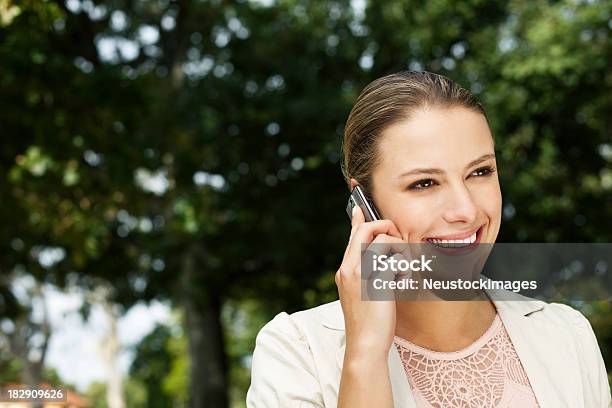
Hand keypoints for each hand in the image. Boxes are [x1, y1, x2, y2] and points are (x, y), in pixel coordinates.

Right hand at [335, 205, 407, 357]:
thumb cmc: (368, 322)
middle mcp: (348, 268)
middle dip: (384, 228)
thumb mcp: (362, 293)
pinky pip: (392, 258)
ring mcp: (360, 273)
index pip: (352, 236)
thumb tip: (383, 259)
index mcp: (345, 270)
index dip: (358, 218)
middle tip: (396, 238)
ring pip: (382, 241)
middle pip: (366, 230)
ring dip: (397, 249)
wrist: (365, 344)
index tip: (360, 205)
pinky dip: (402, 264)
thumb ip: (367, 274)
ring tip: (401, 269)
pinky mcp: (374, 280)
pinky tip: (402, 279)